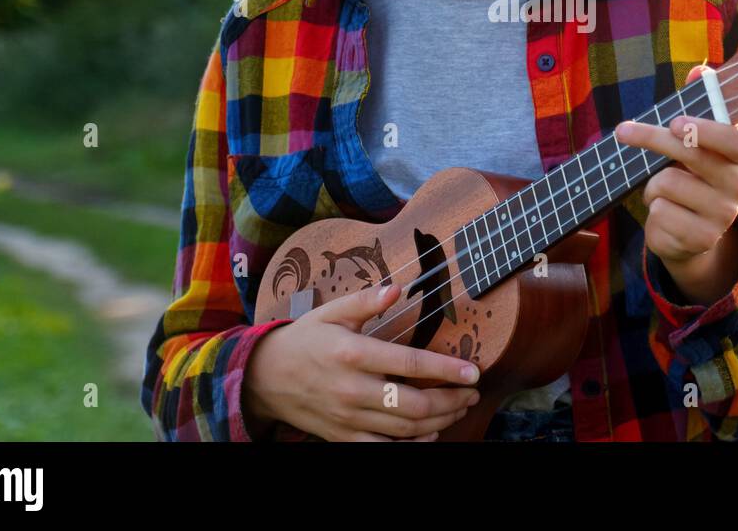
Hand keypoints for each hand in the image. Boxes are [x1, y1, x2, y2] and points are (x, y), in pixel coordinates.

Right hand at [245, 282, 481, 440]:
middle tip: (472, 392)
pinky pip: (383, 448)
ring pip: (404, 429)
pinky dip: (411, 445)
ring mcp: (348, 417)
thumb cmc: (305, 339)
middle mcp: (353, 389)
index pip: (410, 363)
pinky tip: (431, 434)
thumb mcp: (332, 311)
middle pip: (414, 405)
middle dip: (451, 401)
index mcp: (354, 354)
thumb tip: (397, 289)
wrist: (265, 377)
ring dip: (440, 422)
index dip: (446, 369)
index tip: (473, 371)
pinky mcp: (342, 436)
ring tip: (460, 408)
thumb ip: (366, 301)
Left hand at [613, 64, 737, 267]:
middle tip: (622, 131)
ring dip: (653, 186)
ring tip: (663, 192)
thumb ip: (698, 105)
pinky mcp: (701, 239)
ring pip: (667, 184)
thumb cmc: (691, 176)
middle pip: (691, 156)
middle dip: (651, 139)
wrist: (692, 235)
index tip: (675, 122)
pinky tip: (666, 214)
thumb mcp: (694, 143)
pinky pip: (660, 212)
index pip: (736, 141)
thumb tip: (701, 71)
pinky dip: (653, 210)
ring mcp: (722, 215)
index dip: (706, 130)